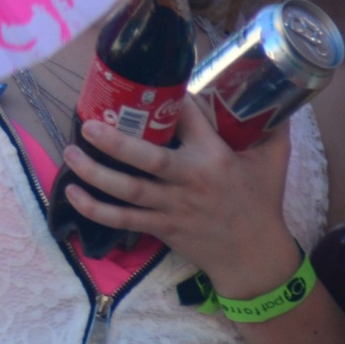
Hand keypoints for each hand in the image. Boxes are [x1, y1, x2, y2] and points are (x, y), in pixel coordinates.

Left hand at [61, 94, 299, 296]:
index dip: (169, 101)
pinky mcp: (160, 227)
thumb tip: (275, 95)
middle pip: (148, 159)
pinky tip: (73, 192)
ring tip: (69, 152)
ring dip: (95, 173)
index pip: (189, 120)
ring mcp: (172, 206)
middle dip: (115, 141)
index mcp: (216, 158)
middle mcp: (190, 180)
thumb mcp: (273, 161)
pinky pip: (122, 219)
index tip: (149, 85)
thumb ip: (273, 128)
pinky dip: (95, 209)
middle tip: (88, 124)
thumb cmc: (262, 203)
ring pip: (128, 190)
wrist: (254, 258)